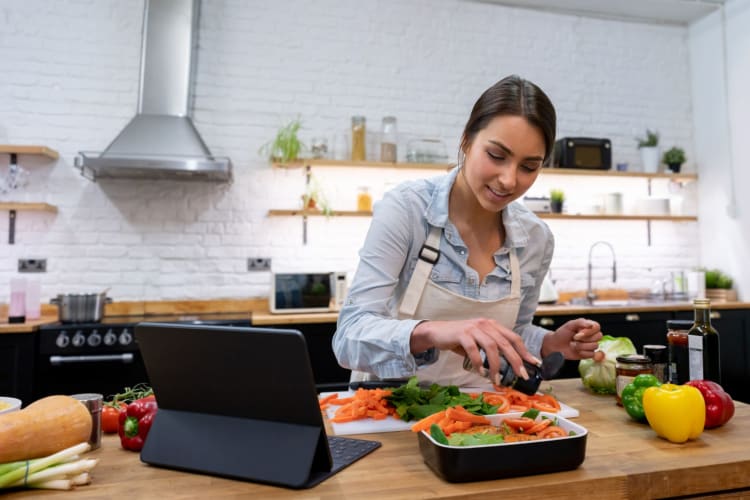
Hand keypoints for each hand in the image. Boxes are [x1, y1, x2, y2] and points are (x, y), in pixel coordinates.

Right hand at [411, 318, 540, 381]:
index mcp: (492, 325)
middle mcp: (485, 324)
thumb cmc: (459, 340)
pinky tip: (480, 372)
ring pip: (492, 346)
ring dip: (497, 365)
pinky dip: (479, 362)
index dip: (525, 351)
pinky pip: (473, 349)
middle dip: (516, 361)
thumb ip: (491, 351)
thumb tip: (506, 369)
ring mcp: (474, 328)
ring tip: (497, 379)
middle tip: (520, 376)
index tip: (533, 364)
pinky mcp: (462, 333)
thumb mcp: (478, 342)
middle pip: (506, 343)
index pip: (513, 338)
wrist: (436, 332)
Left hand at [541, 318, 601, 359]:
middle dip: (584, 339)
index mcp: (588, 326)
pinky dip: (583, 353)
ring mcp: (591, 345)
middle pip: (598, 337)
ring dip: (582, 346)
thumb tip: (592, 324)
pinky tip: (577, 350)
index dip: (589, 331)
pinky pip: (592, 354)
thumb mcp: (570, 325)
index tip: (577, 333)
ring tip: (573, 344)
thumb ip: (581, 322)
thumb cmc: (562, 334)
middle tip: (574, 338)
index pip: (597, 327)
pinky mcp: (589, 354)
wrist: (555, 345)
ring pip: (595, 346)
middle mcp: (591, 335)